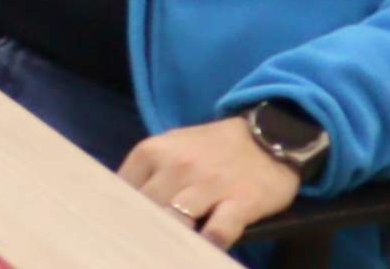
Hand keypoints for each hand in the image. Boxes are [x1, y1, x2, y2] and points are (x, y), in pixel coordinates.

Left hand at [119, 117, 301, 247]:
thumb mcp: (170, 148)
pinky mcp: (240, 201)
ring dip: (172, 240)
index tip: (120, 229)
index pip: (122, 190)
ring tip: (168, 253)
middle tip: (142, 246)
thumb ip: (147, 173)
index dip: (120, 213)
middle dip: (144, 230)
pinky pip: (217, 232)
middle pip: (146, 209)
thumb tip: (122, 205)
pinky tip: (202, 251)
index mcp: (153, 151)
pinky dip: (208, 246)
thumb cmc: (212, 148)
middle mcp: (177, 166)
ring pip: (176, 222)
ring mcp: (209, 184)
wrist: (269, 135)